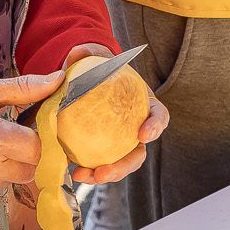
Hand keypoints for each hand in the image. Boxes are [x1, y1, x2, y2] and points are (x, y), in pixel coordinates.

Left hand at [0, 43, 168, 186]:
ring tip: (82, 176)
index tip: (143, 135)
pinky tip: (71, 171)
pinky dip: (87, 171)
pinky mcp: (102, 152)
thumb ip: (87, 55)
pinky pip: (98, 165)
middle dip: (124, 165)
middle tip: (104, 172)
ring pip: (119, 164)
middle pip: (139, 152)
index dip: (156, 126)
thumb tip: (77, 53)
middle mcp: (134, 128)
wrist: (82, 83)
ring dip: (104, 175)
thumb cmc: (95, 70)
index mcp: (143, 105)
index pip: (159, 116)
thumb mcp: (92, 58)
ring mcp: (119, 143)